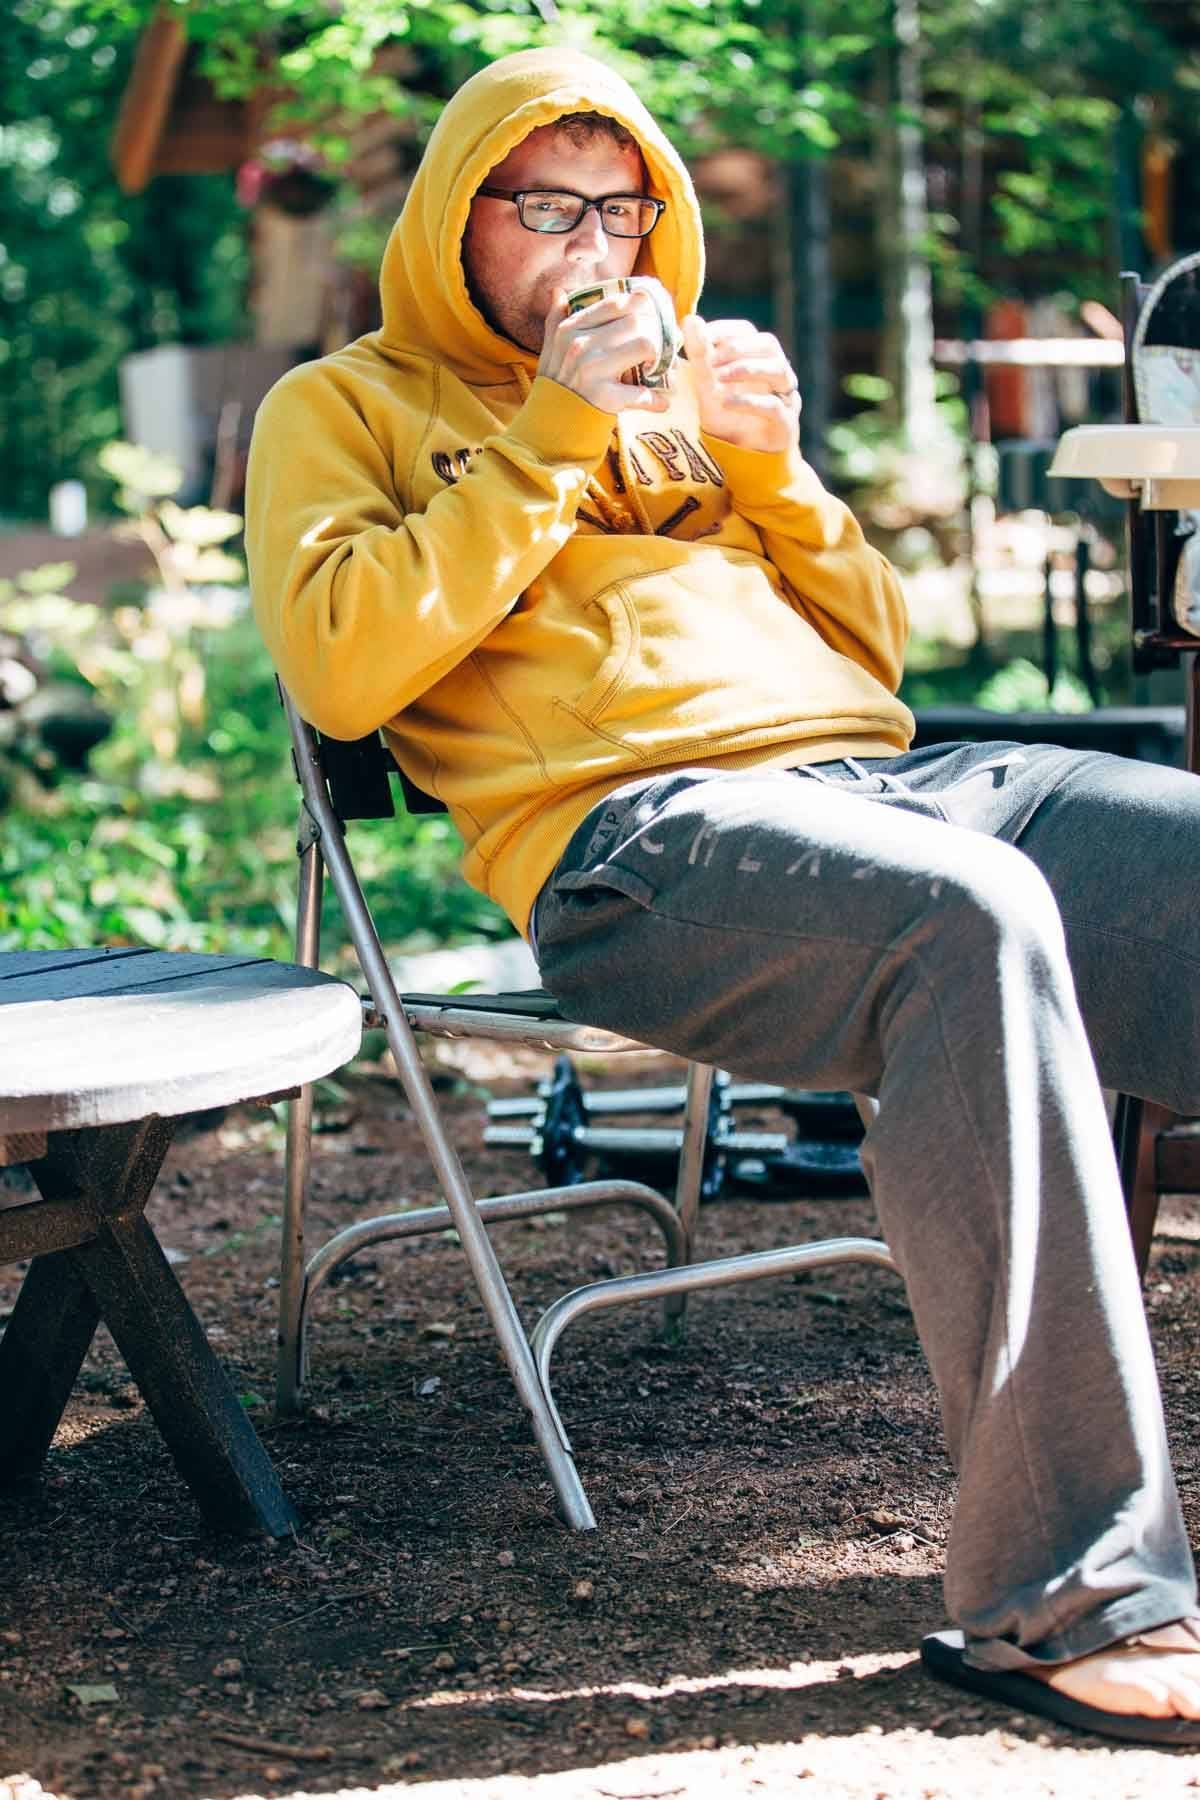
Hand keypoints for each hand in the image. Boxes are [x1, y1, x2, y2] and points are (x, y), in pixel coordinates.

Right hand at [538, 287, 670, 415]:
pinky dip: (657, 400)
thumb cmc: (555, 384)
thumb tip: (559, 291)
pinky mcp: (604, 398)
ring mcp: (593, 370)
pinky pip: (642, 393)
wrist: (549, 425)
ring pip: (645, 346)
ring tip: (657, 368)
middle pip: (635, 322)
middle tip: (663, 343)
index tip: (653, 312)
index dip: (640, 304)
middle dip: (656, 332)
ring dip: (659, 358)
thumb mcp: (551, 349)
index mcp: (570, 330)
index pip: (615, 304)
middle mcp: (580, 345)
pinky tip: (662, 402)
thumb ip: (556, 318)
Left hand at [682, 315, 800, 451]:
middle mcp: (777, 374)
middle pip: (769, 345)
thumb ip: (700, 356)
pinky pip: (774, 406)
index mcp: (759, 360)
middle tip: (710, 359)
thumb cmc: (727, 418)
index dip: (726, 331)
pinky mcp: (787, 423)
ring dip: (747, 369)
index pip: (749, 332)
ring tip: (719, 378)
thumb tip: (689, 320)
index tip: (702, 338)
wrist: (743, 460)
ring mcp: (786, 397)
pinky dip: (749, 402)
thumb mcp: (708, 387)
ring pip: (779, 370)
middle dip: (738, 348)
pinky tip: (726, 403)